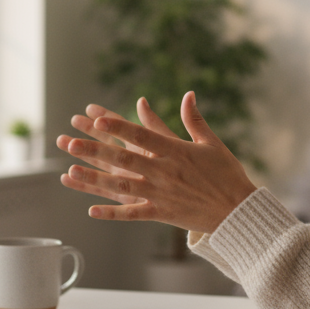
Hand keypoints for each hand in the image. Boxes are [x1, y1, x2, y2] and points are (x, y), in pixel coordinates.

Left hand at [55, 93, 256, 233]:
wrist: (239, 211)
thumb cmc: (227, 174)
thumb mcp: (211, 143)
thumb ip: (194, 119)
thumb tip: (188, 93)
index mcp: (176, 152)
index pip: (142, 135)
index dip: (119, 127)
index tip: (98, 118)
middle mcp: (165, 172)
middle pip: (124, 159)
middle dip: (96, 150)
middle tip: (70, 142)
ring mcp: (161, 194)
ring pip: (121, 186)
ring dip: (94, 179)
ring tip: (70, 172)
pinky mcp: (161, 214)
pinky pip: (132, 214)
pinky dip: (112, 213)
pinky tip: (91, 211)